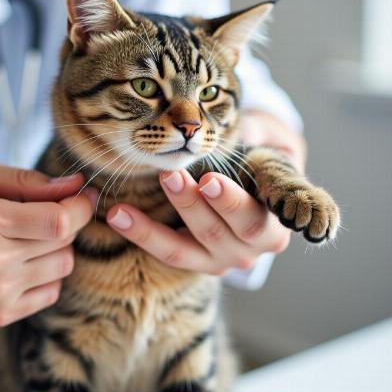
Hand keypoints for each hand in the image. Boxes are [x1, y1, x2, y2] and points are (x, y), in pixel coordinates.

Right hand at [0, 160, 94, 325]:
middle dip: (66, 221)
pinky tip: (24, 262)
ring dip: (57, 248)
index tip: (83, 196)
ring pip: (64, 265)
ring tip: (30, 238)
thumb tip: (75, 184)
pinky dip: (47, 274)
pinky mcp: (0, 314)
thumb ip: (27, 179)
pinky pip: (51, 292)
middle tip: (46, 212)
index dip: (81, 206)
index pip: (61, 220)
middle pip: (65, 241)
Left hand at [106, 110, 305, 274]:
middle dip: (191, 204)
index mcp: (275, 222)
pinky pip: (166, 251)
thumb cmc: (259, 157)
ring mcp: (222, 259)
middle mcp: (252, 249)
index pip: (255, 216)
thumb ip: (258, 134)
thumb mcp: (267, 141)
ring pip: (185, 248)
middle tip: (169, 174)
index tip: (208, 181)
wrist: (254, 182)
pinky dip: (140, 234)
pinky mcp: (196, 262)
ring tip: (127, 204)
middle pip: (218, 232)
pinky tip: (117, 216)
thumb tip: (242, 129)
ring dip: (154, 226)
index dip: (231, 202)